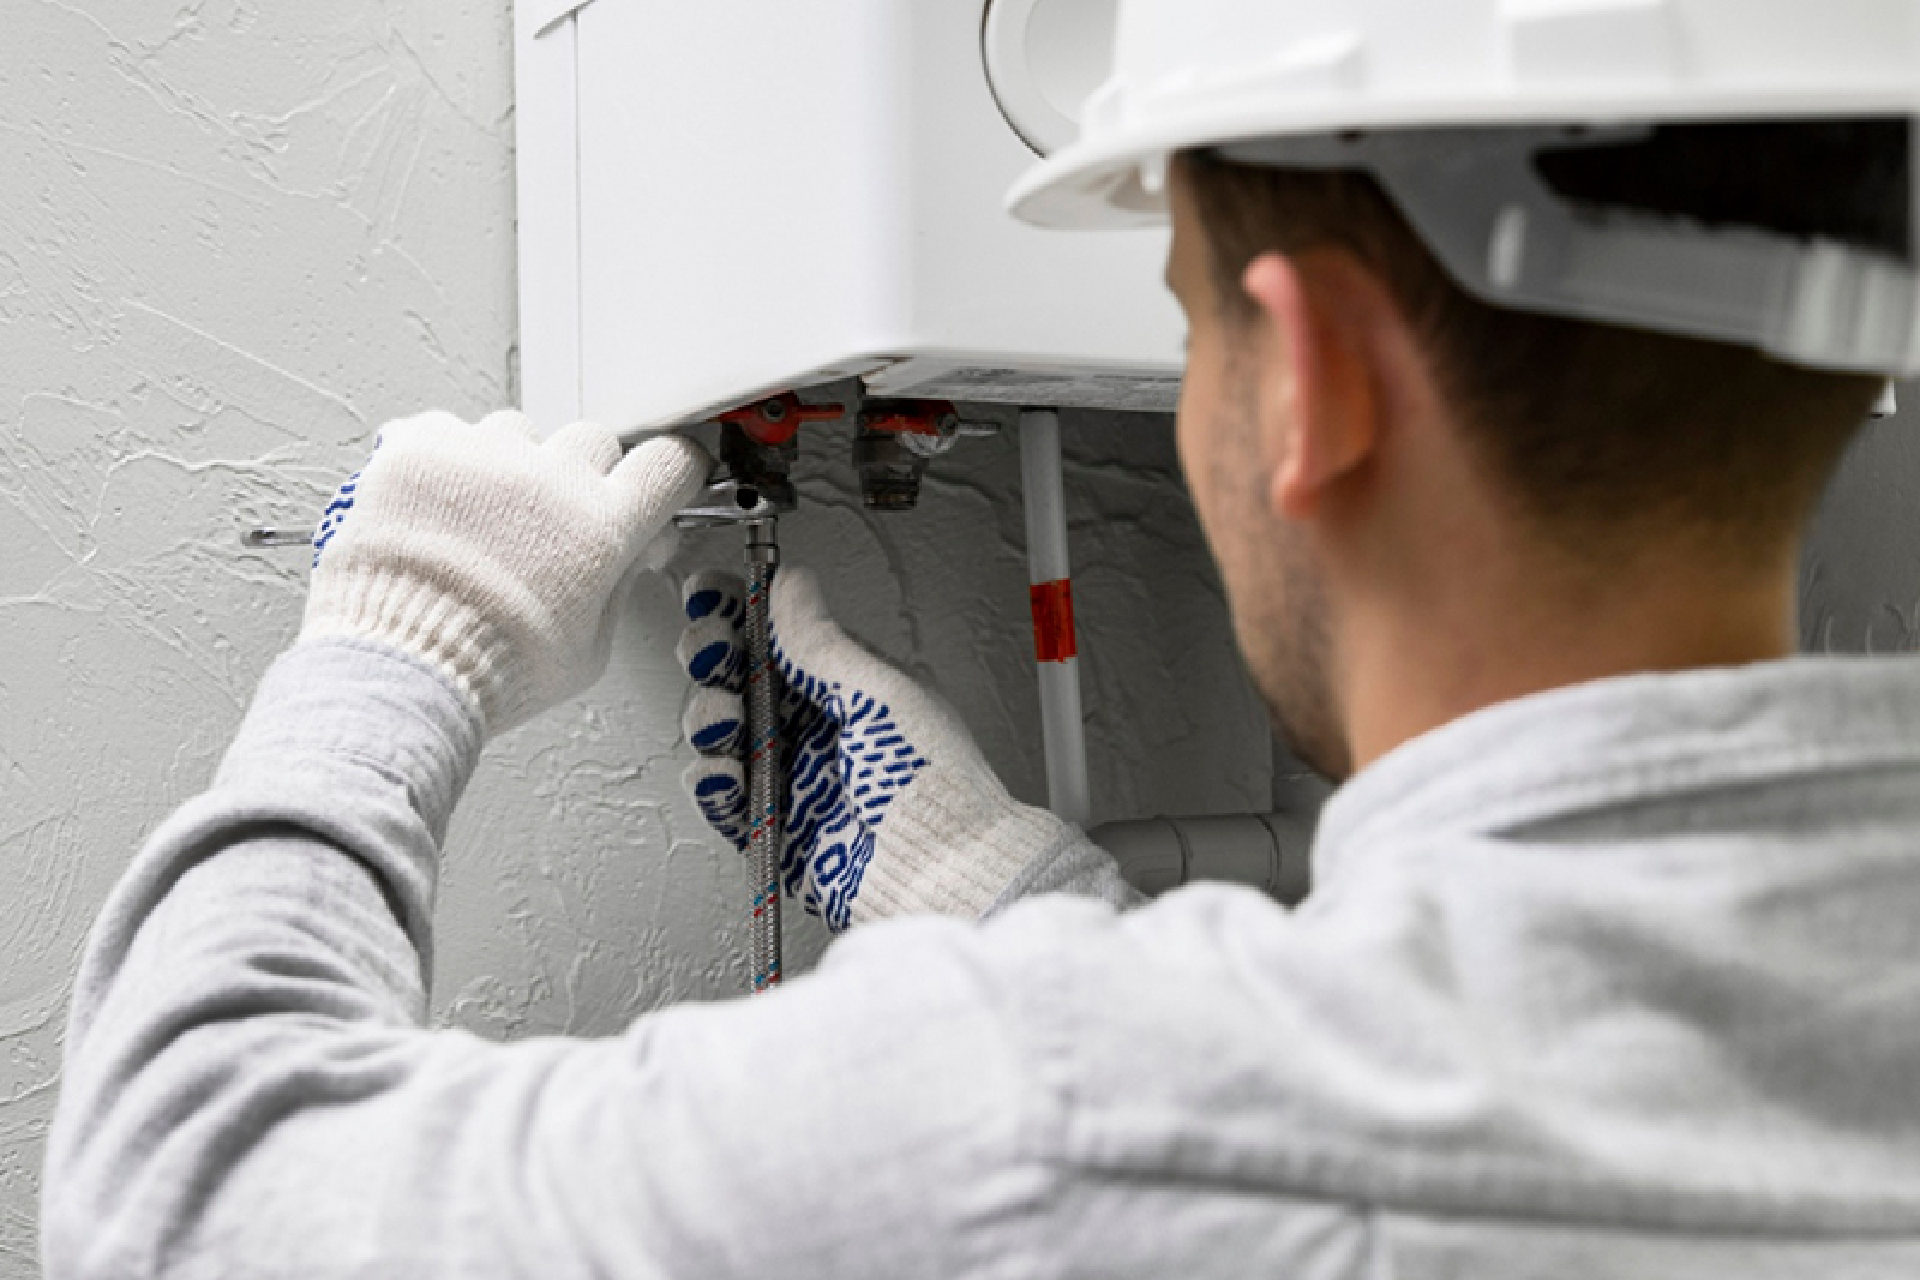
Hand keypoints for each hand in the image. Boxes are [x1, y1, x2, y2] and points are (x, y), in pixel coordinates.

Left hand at [303, 410, 707, 734]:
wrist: (401, 667)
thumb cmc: (494, 670)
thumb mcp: (588, 651)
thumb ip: (617, 588)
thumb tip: (632, 553)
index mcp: (602, 528)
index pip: (667, 463)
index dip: (670, 472)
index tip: (660, 479)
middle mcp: (548, 480)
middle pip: (593, 440)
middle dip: (585, 476)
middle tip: (558, 519)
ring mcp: (481, 458)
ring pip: (519, 431)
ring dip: (514, 464)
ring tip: (486, 517)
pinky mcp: (420, 451)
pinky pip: (449, 430)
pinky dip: (450, 459)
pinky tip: (442, 502)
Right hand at [679, 566, 1074, 930]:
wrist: (939, 874)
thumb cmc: (934, 787)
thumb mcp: (880, 698)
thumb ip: (824, 645)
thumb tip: (791, 586)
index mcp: (846, 683)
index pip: (777, 634)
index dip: (736, 613)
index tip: (708, 599)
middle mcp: (813, 723)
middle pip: (737, 675)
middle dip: (711, 657)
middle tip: (708, 656)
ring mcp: (790, 773)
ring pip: (722, 730)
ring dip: (707, 716)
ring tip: (722, 723)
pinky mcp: (772, 824)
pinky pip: (723, 794)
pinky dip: (711, 780)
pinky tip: (721, 772)